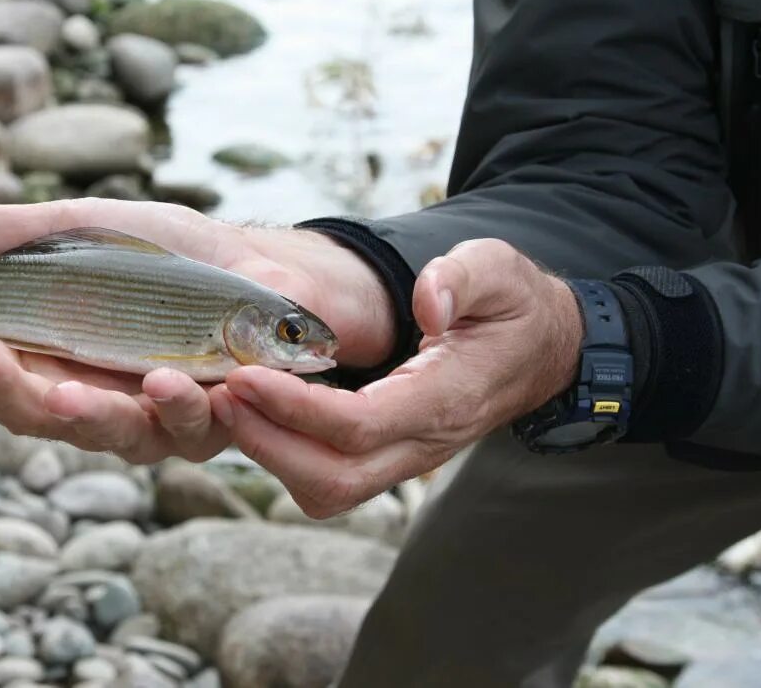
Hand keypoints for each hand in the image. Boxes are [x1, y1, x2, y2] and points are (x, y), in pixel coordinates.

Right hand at [0, 198, 394, 463]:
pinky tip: (170, 380)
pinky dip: (177, 407)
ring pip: (103, 431)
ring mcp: (145, 417)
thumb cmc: (160, 257)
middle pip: (27, 408)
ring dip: (81, 412)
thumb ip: (5, 234)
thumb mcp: (78, 228)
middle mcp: (85, 398)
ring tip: (66, 390)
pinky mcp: (206, 423)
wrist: (261, 268)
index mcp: (43, 355)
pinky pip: (186, 428)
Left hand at [211, 238, 583, 516]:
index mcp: (446, 399)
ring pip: (327, 489)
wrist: (541, 352)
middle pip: (334, 478)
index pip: (360, 425)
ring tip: (226, 402)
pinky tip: (254, 409)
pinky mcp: (389, 456)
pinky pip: (328, 475)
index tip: (244, 375)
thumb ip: (463, 278)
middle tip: (219, 395)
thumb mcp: (499, 271)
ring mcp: (406, 457)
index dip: (296, 408)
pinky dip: (283, 453)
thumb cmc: (513, 308)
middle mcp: (423, 442)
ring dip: (270, 455)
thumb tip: (425, 302)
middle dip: (268, 445)